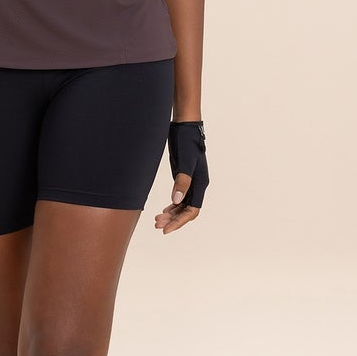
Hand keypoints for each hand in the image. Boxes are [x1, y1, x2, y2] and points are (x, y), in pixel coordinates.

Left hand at [155, 118, 207, 235]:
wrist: (185, 126)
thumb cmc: (186, 141)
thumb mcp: (184, 161)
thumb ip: (181, 181)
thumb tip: (176, 201)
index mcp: (200, 183)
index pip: (192, 210)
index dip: (179, 222)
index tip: (166, 229)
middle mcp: (198, 185)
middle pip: (187, 210)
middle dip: (173, 220)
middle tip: (157, 225)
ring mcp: (191, 181)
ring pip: (182, 205)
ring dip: (171, 215)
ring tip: (156, 220)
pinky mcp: (183, 177)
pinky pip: (180, 197)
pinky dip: (172, 206)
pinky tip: (163, 211)